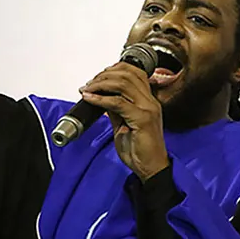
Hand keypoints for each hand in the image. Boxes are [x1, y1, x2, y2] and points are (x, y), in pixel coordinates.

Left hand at [79, 62, 168, 180]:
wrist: (152, 169)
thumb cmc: (141, 151)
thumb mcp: (123, 125)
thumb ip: (116, 109)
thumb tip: (102, 97)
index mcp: (148, 101)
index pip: (134, 73)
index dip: (114, 69)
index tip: (98, 76)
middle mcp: (150, 102)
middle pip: (127, 74)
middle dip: (104, 75)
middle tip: (89, 83)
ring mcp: (148, 109)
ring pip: (123, 84)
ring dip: (100, 84)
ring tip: (88, 89)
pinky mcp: (142, 119)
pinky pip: (117, 103)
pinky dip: (100, 99)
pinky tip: (90, 99)